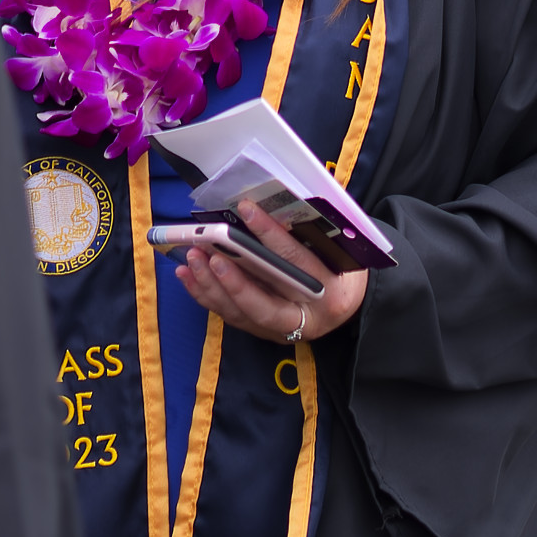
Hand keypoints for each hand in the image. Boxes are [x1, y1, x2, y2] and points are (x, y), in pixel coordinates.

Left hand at [174, 200, 368, 344]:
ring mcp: (282, 330)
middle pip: (263, 304)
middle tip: (208, 252)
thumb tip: (264, 205)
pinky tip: (187, 274)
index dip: (270, 234)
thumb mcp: (337, 250)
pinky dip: (205, 294)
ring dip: (211, 286)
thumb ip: (308, 234)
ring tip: (192, 257)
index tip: (245, 208)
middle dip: (232, 279)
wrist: (349, 304)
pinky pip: (229, 315)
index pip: (296, 261)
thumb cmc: (341, 267)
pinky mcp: (262, 331)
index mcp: (330, 292)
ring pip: (240, 314)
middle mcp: (306, 319)